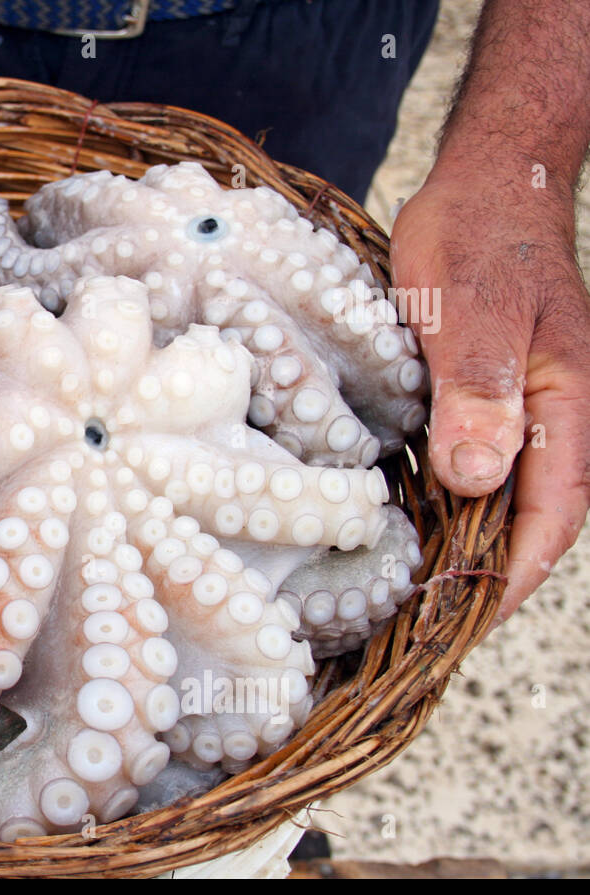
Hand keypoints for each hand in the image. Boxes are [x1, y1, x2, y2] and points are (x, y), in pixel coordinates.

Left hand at [391, 163, 589, 623]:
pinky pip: (479, 464)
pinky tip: (409, 523)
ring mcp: (526, 407)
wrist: (493, 180)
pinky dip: (451, 501)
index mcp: (569, 408)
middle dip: (486, 577)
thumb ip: (480, 392)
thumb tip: (477, 480)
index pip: (552, 518)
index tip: (463, 625)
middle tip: (424, 630)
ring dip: (466, 545)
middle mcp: (555, 418)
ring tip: (412, 596)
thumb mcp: (471, 310)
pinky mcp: (491, 394)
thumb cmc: (482, 236)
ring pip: (502, 497)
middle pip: (529, 521)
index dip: (512, 578)